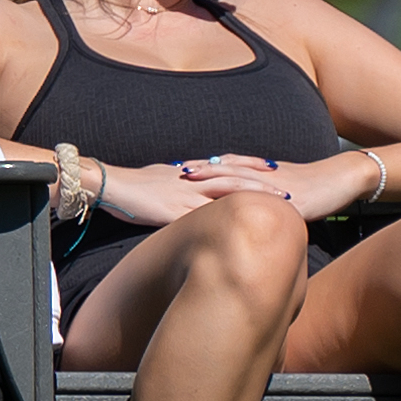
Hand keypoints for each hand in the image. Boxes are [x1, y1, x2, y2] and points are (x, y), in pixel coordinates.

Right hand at [94, 159, 287, 226]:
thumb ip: (183, 182)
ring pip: (225, 195)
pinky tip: (239, 234)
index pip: (227, 166)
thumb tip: (194, 185)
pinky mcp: (174, 211)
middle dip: (261, 186)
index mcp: (191, 172)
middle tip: (287, 193)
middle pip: (234, 179)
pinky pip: (203, 218)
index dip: (251, 167)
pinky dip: (223, 225)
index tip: (273, 170)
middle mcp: (193, 180)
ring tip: (272, 210)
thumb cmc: (136, 185)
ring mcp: (185, 195)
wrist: (113, 185)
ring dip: (250, 201)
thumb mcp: (165, 178)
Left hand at [177, 152, 375, 220]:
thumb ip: (262, 193)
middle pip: (226, 167)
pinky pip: (261, 197)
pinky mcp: (288, 197)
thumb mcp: (283, 188)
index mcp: (261, 171)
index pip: (226, 165)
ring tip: (193, 180)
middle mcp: (263, 174)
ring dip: (215, 178)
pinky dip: (244, 198)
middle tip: (176, 171)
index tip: (179, 168)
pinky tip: (229, 203)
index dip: (203, 166)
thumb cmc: (314, 186)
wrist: (341, 179)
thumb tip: (243, 204)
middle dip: (201, 170)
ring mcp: (274, 184)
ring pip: (239, 177)